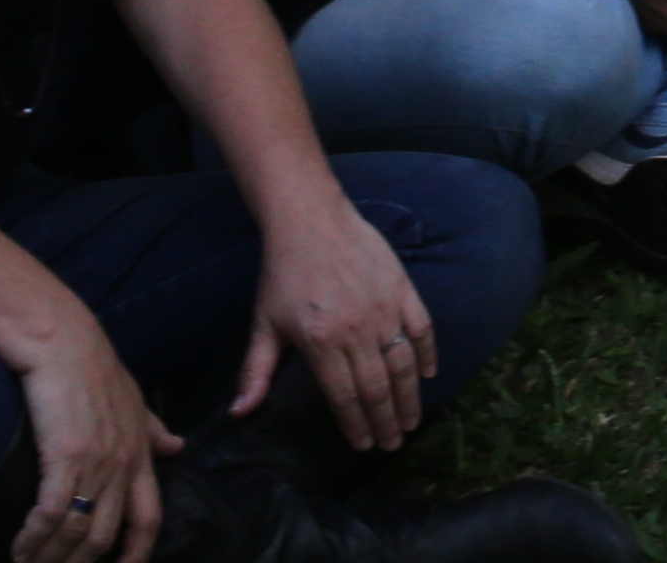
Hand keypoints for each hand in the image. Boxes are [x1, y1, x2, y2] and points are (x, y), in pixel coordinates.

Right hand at [9, 298, 177, 562]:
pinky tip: (20, 551)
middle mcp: (124, 464)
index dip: (138, 554)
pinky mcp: (65, 455)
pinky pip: (51, 513)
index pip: (149, 518)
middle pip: (107, 537)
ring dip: (51, 559)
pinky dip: (34, 539)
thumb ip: (153, 430)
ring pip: (78, 532)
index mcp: (141, 454)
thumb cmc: (92, 367)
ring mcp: (97, 461)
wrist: (62, 339)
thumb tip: (178, 448)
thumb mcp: (134, 399)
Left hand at [236, 187, 440, 456]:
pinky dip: (427, 353)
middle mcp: (356, 331)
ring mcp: (384, 309)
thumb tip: (239, 414)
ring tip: (412, 421)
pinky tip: (427, 375)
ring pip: (403, 363)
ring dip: (409, 397)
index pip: (344, 396)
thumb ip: (255, 372)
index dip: (355, 425)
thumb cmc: (283, 274)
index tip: (364, 446)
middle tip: (394, 444)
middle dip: (387, 421)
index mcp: (320, 343)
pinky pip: (421, 328)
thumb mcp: (263, 325)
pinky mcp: (402, 289)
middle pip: (377, 387)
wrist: (311, 220)